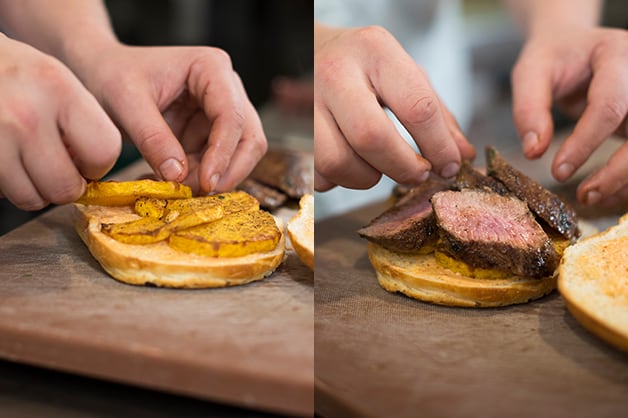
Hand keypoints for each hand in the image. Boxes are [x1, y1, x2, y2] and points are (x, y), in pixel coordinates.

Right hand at [0, 34, 119, 209]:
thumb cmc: (13, 73)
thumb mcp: (55, 80)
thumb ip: (81, 121)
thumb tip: (93, 172)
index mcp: (59, 90)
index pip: (104, 152)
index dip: (98, 165)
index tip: (88, 161)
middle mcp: (27, 114)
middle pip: (67, 187)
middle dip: (67, 185)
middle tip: (56, 168)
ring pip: (32, 199)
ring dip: (35, 190)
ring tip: (28, 163)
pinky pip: (2, 194)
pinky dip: (7, 186)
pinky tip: (7, 160)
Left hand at [75, 43, 266, 194]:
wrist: (103, 72)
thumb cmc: (113, 74)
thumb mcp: (126, 103)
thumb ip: (153, 139)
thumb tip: (177, 176)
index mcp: (211, 67)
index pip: (232, 115)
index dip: (223, 153)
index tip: (206, 182)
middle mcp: (227, 89)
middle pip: (249, 138)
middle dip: (227, 170)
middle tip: (198, 194)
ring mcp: (221, 112)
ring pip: (238, 155)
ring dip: (212, 177)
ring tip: (174, 187)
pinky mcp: (210, 133)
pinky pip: (216, 163)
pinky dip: (198, 178)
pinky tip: (169, 180)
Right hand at [314, 24, 474, 191]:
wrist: (310, 48)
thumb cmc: (365, 65)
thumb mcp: (405, 74)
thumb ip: (438, 116)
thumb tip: (461, 158)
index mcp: (376, 52)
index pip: (416, 107)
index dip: (438, 146)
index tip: (448, 165)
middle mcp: (337, 73)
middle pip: (371, 137)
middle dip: (402, 168)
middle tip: (417, 173)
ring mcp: (308, 102)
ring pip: (337, 162)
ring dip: (367, 178)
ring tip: (379, 166)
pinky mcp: (293, 131)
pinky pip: (318, 174)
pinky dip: (339, 180)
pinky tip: (351, 163)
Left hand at [512, 26, 627, 205]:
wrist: (574, 44)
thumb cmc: (553, 56)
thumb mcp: (531, 71)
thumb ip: (529, 109)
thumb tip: (534, 152)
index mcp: (617, 55)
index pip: (610, 105)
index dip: (585, 143)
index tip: (558, 171)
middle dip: (616, 171)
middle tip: (583, 195)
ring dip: (625, 180)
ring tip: (591, 198)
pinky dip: (627, 179)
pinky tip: (606, 194)